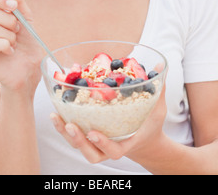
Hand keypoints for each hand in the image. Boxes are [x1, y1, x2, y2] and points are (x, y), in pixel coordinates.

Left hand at [50, 82, 166, 165]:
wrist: (144, 141)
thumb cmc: (150, 123)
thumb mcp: (157, 107)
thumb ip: (157, 87)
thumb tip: (161, 63)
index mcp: (128, 142)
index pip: (115, 150)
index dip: (103, 144)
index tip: (93, 133)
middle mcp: (111, 146)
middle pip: (92, 153)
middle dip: (79, 141)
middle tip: (70, 125)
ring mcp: (98, 144)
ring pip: (78, 146)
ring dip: (65, 133)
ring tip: (55, 117)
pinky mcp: (89, 137)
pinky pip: (73, 136)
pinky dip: (63, 126)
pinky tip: (55, 111)